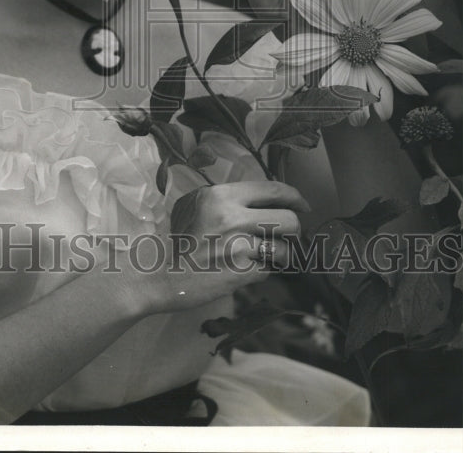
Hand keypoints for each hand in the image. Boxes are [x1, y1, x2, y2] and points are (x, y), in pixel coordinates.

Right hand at [141, 180, 310, 313]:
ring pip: (283, 249)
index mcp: (221, 195)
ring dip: (280, 255)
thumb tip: (261, 198)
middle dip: (293, 230)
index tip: (303, 205)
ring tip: (265, 256)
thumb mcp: (194, 203)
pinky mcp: (240, 273)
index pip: (273, 189)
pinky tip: (245, 271)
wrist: (159, 273)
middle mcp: (232, 217)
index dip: (295, 196)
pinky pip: (268, 271)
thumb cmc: (177, 238)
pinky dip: (262, 272)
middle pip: (289, 219)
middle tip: (285, 236)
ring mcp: (237, 246)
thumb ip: (226, 197)